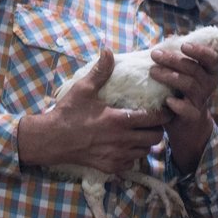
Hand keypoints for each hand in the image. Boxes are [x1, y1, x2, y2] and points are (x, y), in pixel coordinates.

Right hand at [16, 49, 167, 173]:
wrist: (52, 140)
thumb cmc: (68, 113)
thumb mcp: (83, 89)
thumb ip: (100, 71)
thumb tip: (108, 51)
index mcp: (119, 120)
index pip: (154, 119)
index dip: (164, 114)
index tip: (166, 110)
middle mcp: (122, 140)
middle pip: (155, 138)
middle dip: (158, 130)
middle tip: (153, 123)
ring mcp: (117, 156)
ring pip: (145, 152)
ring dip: (146, 143)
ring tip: (140, 134)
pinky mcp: (109, 166)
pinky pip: (131, 163)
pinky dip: (132, 156)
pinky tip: (125, 147)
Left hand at [149, 40, 217, 172]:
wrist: (188, 127)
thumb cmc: (182, 95)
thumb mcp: (183, 77)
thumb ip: (177, 62)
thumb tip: (163, 43)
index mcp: (208, 73)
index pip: (211, 58)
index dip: (199, 50)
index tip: (184, 45)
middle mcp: (208, 85)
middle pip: (194, 69)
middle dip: (174, 60)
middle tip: (155, 55)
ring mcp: (201, 101)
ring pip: (190, 85)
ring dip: (170, 77)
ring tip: (153, 71)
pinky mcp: (193, 116)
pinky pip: (188, 109)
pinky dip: (178, 105)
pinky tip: (168, 100)